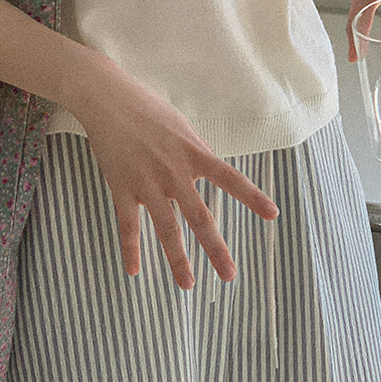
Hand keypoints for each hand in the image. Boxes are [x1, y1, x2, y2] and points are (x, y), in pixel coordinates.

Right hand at [71, 56, 279, 288]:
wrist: (106, 97)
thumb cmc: (147, 107)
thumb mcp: (181, 125)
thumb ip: (196, 151)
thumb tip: (212, 171)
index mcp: (193, 152)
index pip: (230, 178)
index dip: (252, 197)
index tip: (273, 215)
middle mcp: (174, 171)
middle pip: (200, 216)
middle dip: (215, 248)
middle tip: (229, 275)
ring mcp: (147, 182)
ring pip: (166, 228)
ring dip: (177, 259)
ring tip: (188, 284)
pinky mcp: (121, 186)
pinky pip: (127, 225)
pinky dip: (130, 250)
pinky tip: (133, 272)